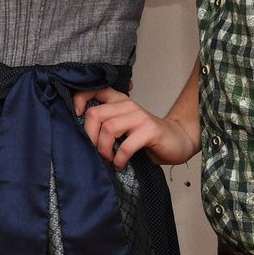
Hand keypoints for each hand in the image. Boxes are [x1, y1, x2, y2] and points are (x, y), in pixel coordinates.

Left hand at [73, 86, 198, 168]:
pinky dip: (119, 158)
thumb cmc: (145, 136)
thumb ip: (105, 124)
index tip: (76, 116)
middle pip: (95, 114)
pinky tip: (120, 164)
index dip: (79, 100)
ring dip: (104, 149)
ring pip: (108, 128)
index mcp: (118, 101)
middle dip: (89, 136)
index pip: (94, 90)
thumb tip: (79, 136)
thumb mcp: (122, 127)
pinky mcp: (149, 130)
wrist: (176, 140)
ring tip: (108, 158)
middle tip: (93, 151)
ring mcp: (139, 116)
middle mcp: (127, 105)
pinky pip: (126, 145)